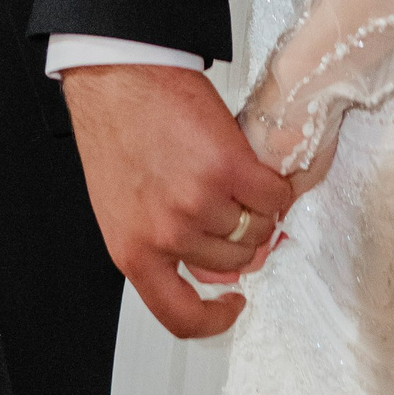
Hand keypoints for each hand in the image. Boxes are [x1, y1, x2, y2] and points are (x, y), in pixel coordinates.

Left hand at [62, 63, 292, 339]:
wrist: (116, 74)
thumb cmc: (115, 130)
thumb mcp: (124, 204)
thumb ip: (162, 240)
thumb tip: (218, 266)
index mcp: (134, 251)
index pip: (180, 315)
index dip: (213, 319)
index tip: (231, 304)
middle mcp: (167, 235)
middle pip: (234, 262)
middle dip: (243, 237)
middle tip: (241, 206)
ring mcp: (198, 203)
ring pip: (257, 228)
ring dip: (261, 208)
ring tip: (247, 179)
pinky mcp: (227, 166)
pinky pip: (272, 195)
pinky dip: (278, 186)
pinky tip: (268, 172)